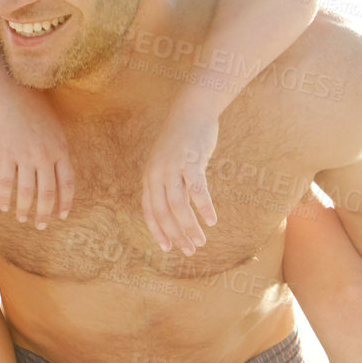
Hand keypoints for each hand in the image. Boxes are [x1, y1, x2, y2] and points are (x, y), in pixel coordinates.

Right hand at [0, 90, 72, 228]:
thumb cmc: (36, 112)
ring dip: (25, 209)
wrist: (13, 96)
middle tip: (41, 226)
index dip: (65, 202)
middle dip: (44, 213)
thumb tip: (60, 176)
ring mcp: (24, 156)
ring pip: (27, 191)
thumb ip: (59, 153)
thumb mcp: (56, 131)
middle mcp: (44, 156)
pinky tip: (4, 207)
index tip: (62, 216)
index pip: (67, 184)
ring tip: (22, 218)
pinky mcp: (6, 154)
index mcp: (60, 150)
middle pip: (47, 193)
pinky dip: (5, 198)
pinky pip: (6, 182)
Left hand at [142, 101, 219, 256]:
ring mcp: (172, 168)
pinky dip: (204, 207)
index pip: (150, 212)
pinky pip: (197, 190)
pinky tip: (212, 220)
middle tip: (189, 250)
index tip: (168, 248)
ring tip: (201, 241)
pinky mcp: (190, 162)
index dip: (158, 231)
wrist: (191, 112)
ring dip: (190, 227)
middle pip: (163, 213)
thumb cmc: (182, 141)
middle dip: (176, 235)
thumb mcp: (169, 165)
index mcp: (149, 178)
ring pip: (179, 206)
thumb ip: (171, 186)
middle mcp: (156, 175)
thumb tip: (177, 211)